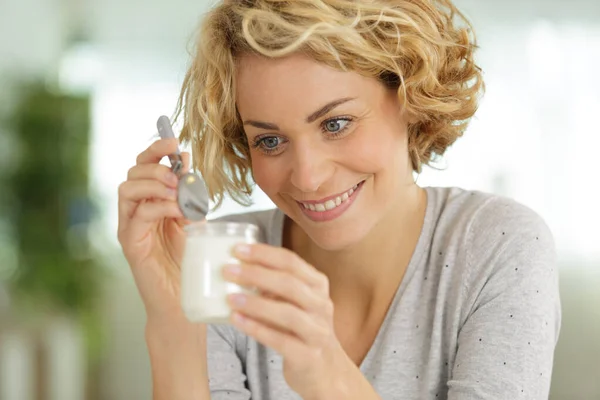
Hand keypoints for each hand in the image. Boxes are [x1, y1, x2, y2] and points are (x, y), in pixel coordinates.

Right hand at [117, 138, 196, 322]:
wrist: (182, 300)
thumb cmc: (187, 260)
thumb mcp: (192, 218)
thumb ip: (189, 192)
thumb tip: (187, 158)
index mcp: (149, 201)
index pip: (144, 165)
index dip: (156, 149)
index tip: (174, 140)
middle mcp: (134, 211)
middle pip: (132, 172)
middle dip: (156, 165)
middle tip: (179, 174)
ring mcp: (130, 227)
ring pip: (127, 189)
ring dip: (155, 184)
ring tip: (178, 191)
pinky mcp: (130, 244)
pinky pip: (138, 216)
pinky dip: (159, 206)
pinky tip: (178, 210)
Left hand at [222, 243, 353, 398]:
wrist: (326, 370)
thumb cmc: (303, 329)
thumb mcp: (296, 302)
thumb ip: (274, 287)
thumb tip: (238, 269)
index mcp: (317, 285)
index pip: (291, 262)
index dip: (264, 254)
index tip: (238, 249)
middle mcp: (321, 305)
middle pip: (289, 284)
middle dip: (256, 274)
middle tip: (229, 270)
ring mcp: (318, 331)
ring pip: (287, 312)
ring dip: (255, 303)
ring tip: (230, 298)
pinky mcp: (308, 356)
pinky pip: (281, 340)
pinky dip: (257, 329)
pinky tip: (237, 321)